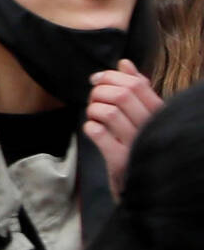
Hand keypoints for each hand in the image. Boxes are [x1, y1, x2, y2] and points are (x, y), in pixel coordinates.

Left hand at [89, 62, 163, 190]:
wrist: (141, 185)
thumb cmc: (140, 144)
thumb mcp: (143, 117)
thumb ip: (137, 90)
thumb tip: (124, 63)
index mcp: (159, 115)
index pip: (136, 84)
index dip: (111, 76)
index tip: (97, 79)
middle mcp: (152, 129)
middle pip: (120, 95)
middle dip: (98, 92)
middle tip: (93, 100)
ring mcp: (136, 145)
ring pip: (107, 111)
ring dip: (92, 109)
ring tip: (94, 117)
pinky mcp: (120, 161)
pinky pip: (96, 132)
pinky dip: (89, 127)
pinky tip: (94, 131)